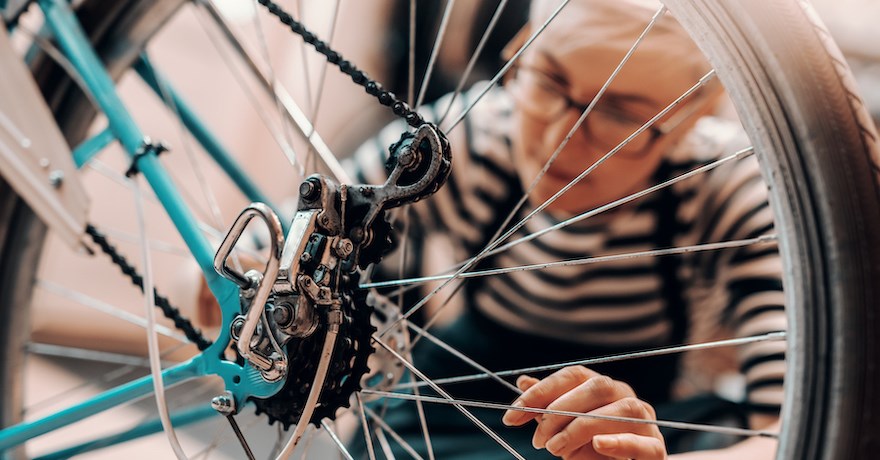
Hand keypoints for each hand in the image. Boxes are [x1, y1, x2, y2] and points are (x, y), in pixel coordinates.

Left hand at [501, 366, 666, 458]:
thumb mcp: (564, 427)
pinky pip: (643, 442)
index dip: (541, 391)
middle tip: (537, 440)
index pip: (573, 375)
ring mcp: (645, 421)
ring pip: (623, 410)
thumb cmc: (591, 448)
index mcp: (602, 387)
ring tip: (556, 449)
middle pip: (598, 387)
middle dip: (561, 411)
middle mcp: (625, 396)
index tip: (512, 415)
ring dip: (583, 428)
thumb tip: (523, 381)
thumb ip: (548, 407)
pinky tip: (598, 444)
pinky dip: (619, 442)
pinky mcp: (655, 449)